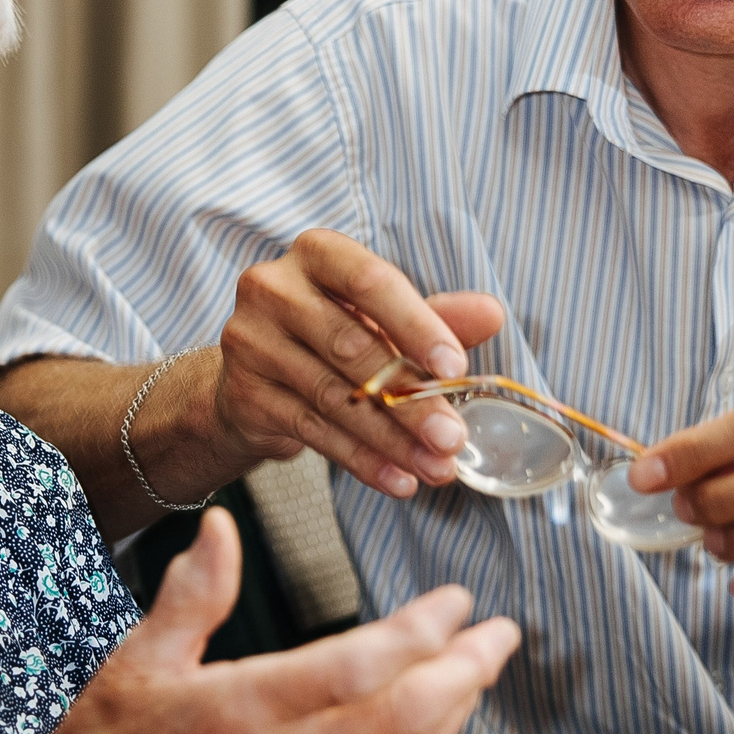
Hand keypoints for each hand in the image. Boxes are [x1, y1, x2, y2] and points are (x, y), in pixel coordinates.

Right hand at [10, 509, 519, 733]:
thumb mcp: (137, 659)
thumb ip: (194, 593)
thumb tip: (225, 525)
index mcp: (244, 712)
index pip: (359, 668)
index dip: (420, 634)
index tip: (456, 600)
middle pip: (405, 717)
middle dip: (465, 673)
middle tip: (502, 632)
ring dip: (457, 711)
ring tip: (483, 667)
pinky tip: (438, 719)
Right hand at [212, 228, 506, 497]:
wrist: (254, 377)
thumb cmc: (331, 334)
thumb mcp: (383, 318)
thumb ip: (436, 316)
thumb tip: (491, 313)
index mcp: (316, 254)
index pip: (369, 281)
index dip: (415, 325)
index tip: (455, 368)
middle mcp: (273, 288)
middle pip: (351, 346)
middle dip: (409, 400)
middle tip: (452, 438)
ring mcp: (251, 342)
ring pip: (333, 397)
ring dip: (391, 440)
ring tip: (436, 468)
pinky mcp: (243, 394)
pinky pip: (312, 431)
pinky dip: (360, 460)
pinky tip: (397, 479)